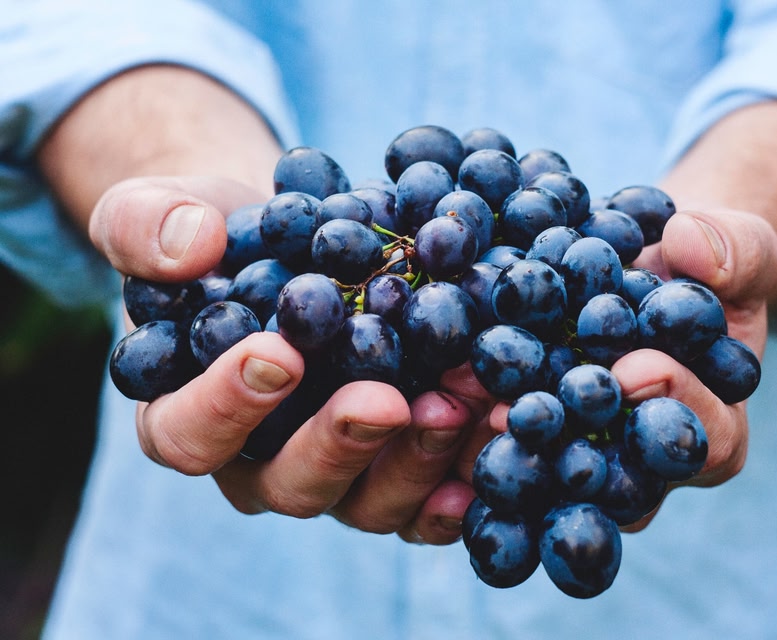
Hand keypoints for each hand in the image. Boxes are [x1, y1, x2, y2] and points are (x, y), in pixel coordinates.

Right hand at [90, 175, 485, 544]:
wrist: (292, 241)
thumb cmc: (216, 235)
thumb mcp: (158, 211)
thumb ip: (146, 226)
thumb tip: (189, 246)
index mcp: (187, 416)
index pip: (189, 435)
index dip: (226, 406)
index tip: (277, 354)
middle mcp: (261, 462)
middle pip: (291, 484)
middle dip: (341, 444)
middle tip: (386, 401)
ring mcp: (337, 472)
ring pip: (370, 500)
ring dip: (420, 459)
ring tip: (464, 403)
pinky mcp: (397, 466)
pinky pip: (430, 497)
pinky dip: (466, 476)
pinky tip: (499, 436)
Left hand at [466, 206, 776, 532]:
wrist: (651, 269)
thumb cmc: (706, 267)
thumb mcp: (740, 248)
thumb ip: (735, 251)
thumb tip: (692, 247)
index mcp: (713, 430)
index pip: (705, 439)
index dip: (675, 405)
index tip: (636, 368)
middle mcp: (644, 463)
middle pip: (615, 479)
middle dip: (571, 443)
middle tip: (524, 412)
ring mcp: (585, 456)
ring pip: (550, 473)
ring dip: (505, 444)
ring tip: (464, 405)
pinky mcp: (534, 437)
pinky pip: (504, 443)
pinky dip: (467, 423)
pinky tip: (433, 395)